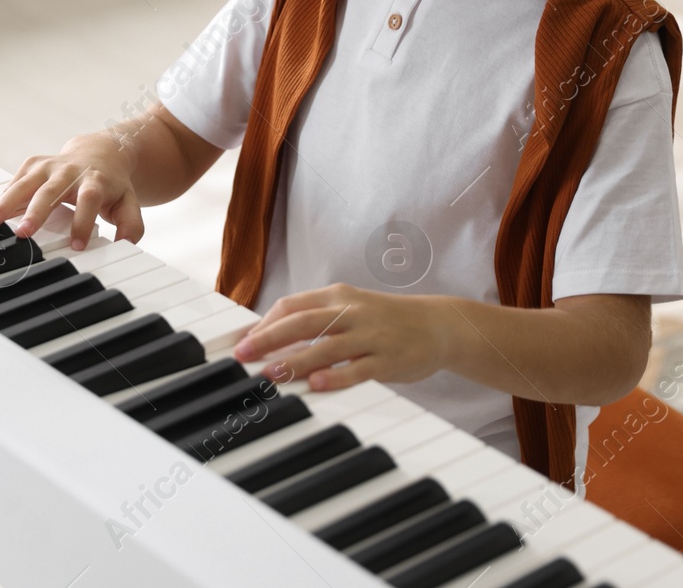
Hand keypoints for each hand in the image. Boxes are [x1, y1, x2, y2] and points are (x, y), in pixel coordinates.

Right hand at [0, 134, 144, 249]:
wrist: (101, 152)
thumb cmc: (111, 183)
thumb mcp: (129, 202)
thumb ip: (131, 224)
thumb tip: (125, 244)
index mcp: (95, 180)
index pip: (89, 199)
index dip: (83, 220)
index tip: (77, 245)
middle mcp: (69, 171)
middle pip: (51, 190)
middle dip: (36, 212)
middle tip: (23, 234)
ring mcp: (48, 165)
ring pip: (26, 183)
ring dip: (6, 202)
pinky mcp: (33, 164)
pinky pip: (15, 181)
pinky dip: (1, 197)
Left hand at [232, 283, 449, 391]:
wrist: (439, 325)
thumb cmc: (386, 320)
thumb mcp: (350, 309)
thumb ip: (316, 320)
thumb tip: (270, 338)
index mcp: (338, 296)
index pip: (292, 305)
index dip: (265, 323)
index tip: (243, 342)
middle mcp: (352, 311)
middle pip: (303, 321)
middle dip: (269, 338)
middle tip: (243, 355)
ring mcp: (371, 335)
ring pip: (327, 346)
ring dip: (296, 360)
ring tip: (271, 374)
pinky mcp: (389, 359)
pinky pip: (358, 368)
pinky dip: (337, 376)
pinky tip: (317, 385)